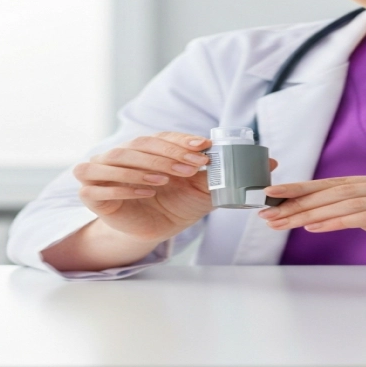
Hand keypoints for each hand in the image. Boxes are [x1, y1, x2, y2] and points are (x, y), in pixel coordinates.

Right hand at [73, 131, 276, 242]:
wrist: (154, 229)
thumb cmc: (178, 202)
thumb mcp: (206, 187)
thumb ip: (230, 171)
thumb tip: (272, 161)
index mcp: (148, 146)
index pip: (162, 137)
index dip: (181, 141)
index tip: (205, 148)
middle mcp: (123, 153)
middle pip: (139, 145)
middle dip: (167, 154)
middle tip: (194, 166)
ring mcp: (103, 171)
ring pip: (115, 159)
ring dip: (143, 166)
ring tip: (167, 179)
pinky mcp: (93, 194)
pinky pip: (99, 186)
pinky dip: (123, 186)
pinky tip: (146, 190)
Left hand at [257, 173, 365, 262]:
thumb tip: (330, 214)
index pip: (342, 183)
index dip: (307, 188)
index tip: (276, 195)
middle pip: (342, 189)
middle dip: (302, 199)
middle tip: (270, 209)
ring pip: (354, 199)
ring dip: (316, 210)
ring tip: (287, 220)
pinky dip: (343, 219)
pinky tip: (320, 225)